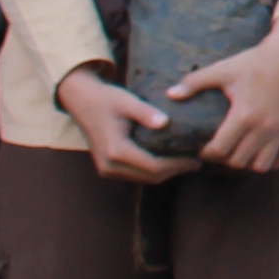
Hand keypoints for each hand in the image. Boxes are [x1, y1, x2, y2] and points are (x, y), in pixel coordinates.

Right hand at [65, 66, 196, 184]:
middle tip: (195, 161)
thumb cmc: (106, 99)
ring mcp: (107, 169)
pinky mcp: (107, 168)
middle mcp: (109, 165)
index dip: (177, 165)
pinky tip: (167, 160)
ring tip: (185, 161)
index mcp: (116, 150)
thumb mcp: (127, 100)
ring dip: (165, 173)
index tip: (196, 157)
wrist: (82, 101)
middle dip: (174, 171)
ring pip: (143, 179)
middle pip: (150, 177)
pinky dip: (153, 171)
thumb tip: (165, 122)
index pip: (153, 166)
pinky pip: (135, 175)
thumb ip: (145, 112)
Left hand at [171, 14, 278, 174]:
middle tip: (217, 150)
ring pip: (261, 165)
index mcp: (245, 114)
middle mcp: (265, 127)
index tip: (202, 147)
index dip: (207, 153)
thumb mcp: (224, 69)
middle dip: (223, 159)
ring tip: (239, 152)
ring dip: (247, 163)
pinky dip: (272, 160)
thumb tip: (170, 94)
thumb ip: (195, 82)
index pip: (221, 149)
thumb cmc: (255, 61)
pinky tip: (261, 151)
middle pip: (238, 161)